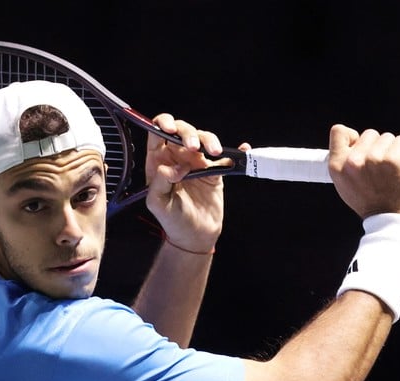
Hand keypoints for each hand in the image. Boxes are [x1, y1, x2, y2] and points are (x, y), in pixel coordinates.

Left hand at [143, 114, 226, 253]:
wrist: (195, 236)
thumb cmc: (172, 221)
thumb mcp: (158, 203)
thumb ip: (161, 181)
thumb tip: (175, 166)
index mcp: (158, 162)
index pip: (156, 133)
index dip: (163, 124)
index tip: (171, 129)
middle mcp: (177, 158)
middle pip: (182, 131)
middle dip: (188, 133)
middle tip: (195, 148)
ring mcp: (197, 162)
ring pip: (203, 138)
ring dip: (209, 140)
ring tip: (215, 152)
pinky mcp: (214, 170)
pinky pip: (225, 156)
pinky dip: (235, 151)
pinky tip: (242, 149)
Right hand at [328, 124, 399, 223]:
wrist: (390, 218)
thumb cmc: (368, 201)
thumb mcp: (344, 183)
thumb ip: (344, 162)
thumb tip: (352, 141)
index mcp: (336, 166)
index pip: (338, 131)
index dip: (352, 136)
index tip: (359, 146)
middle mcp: (353, 161)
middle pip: (369, 133)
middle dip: (376, 145)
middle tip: (380, 165)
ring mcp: (374, 158)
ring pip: (387, 137)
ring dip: (392, 149)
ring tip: (391, 167)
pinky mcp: (394, 159)